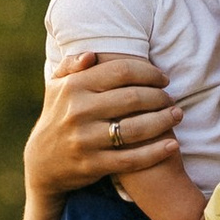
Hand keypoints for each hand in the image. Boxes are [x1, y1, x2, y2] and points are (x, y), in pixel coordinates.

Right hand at [26, 49, 181, 193]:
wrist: (42, 163)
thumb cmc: (58, 116)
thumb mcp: (57, 87)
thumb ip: (72, 65)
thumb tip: (92, 55)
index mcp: (73, 87)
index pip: (121, 71)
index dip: (148, 72)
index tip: (162, 78)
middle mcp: (78, 112)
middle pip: (133, 98)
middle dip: (159, 96)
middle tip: (171, 98)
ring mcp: (85, 140)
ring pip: (135, 128)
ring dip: (163, 121)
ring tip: (177, 115)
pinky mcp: (93, 165)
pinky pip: (132, 159)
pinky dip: (155, 152)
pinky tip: (172, 145)